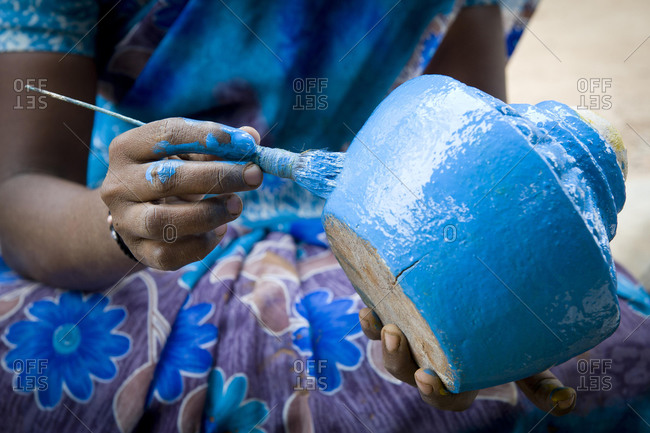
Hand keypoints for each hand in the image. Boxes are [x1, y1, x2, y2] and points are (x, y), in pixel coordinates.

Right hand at [100, 118, 262, 269]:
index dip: (210, 137)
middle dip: (218, 177)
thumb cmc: (170, 173)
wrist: (138, 213)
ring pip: (164, 222)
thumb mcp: (188, 153)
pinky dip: (203, 243)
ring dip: (209, 214)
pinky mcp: (139, 251)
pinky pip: (171, 254)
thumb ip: (216, 145)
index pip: (167, 134)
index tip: (247, 144)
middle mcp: (118, 184)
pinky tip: (220, 230)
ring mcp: (125, 221)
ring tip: (237, 205)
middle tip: (254, 176)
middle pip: (167, 179)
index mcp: (127, 148)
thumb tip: (251, 136)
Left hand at [359, 307, 576, 413]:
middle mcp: (428, 364)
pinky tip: (367, 306)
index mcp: (458, 380)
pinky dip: (371, 319)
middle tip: (397, 337)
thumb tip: (567, 404)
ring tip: (383, 322)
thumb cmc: (503, 341)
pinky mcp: (398, 318)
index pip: (445, 397)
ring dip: (382, 338)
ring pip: (389, 350)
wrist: (478, 308)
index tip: (427, 379)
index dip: (434, 392)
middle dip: (400, 359)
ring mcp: (411, 342)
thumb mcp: (521, 360)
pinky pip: (377, 324)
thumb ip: (539, 381)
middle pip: (407, 372)